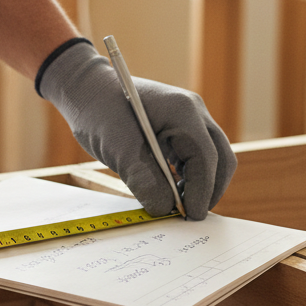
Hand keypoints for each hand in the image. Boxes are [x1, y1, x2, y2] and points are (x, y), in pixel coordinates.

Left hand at [39, 40, 235, 218]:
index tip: (191, 215)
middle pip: (219, 157)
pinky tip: (170, 190)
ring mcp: (188, 119)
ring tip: (177, 205)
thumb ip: (144, 181)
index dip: (202, 190)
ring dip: (199, 184)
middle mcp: (193, 112)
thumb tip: (166, 209)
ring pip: (210, 158)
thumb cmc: (100, 111)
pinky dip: (188, 176)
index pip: (206, 156)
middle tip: (189, 215)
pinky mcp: (178, 128)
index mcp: (183, 111)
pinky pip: (194, 156)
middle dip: (209, 189)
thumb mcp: (119, 150)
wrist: (85, 90)